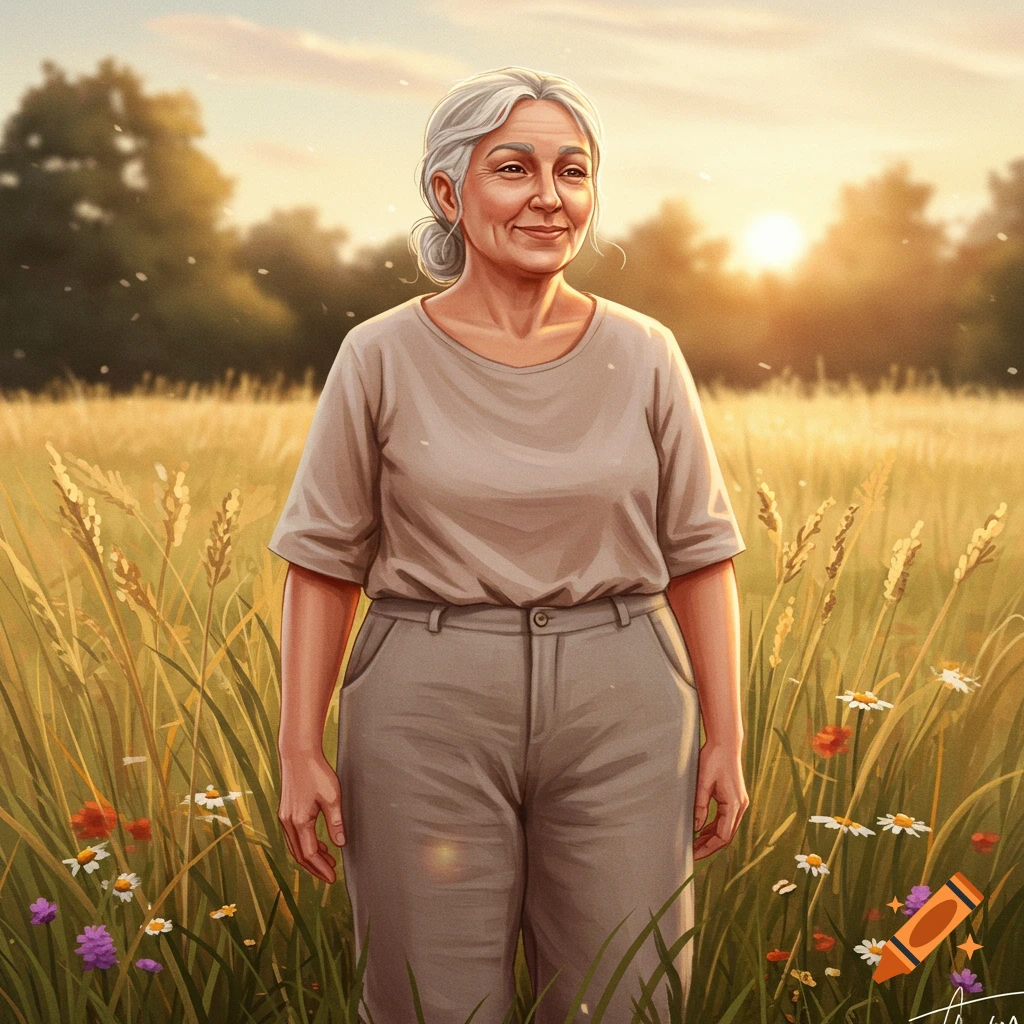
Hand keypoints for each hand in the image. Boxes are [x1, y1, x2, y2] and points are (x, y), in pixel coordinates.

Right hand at [277, 752, 346, 883]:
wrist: (298, 754)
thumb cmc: (316, 773)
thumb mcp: (332, 797)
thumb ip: (336, 822)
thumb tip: (340, 844)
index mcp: (299, 821)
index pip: (310, 854)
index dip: (321, 868)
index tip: (332, 878)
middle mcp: (288, 822)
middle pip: (300, 854)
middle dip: (315, 868)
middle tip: (330, 876)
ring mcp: (284, 817)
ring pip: (295, 846)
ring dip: (310, 856)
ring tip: (328, 861)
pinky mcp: (286, 811)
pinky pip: (294, 836)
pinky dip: (305, 844)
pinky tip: (318, 844)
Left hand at [692, 739, 747, 860]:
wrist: (726, 743)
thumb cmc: (713, 760)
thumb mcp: (702, 783)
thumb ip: (700, 806)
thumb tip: (696, 827)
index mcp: (734, 805)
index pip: (723, 836)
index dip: (708, 848)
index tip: (694, 854)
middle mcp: (740, 806)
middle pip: (726, 836)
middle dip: (709, 846)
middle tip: (692, 854)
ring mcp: (739, 803)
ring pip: (726, 828)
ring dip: (712, 838)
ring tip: (695, 845)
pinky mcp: (735, 798)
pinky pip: (726, 819)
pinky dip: (715, 827)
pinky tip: (703, 830)